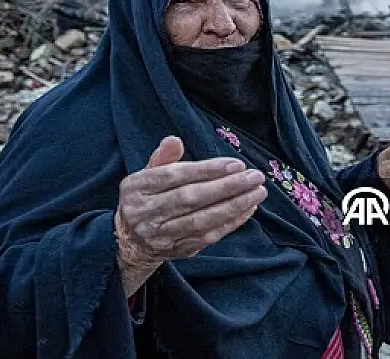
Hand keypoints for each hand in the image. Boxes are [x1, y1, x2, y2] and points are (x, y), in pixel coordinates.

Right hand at [114, 136, 266, 294]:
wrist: (132, 241)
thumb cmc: (146, 198)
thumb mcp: (145, 174)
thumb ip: (162, 158)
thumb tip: (174, 140)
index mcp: (138, 188)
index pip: (175, 176)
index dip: (206, 170)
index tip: (236, 164)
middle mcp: (147, 213)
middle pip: (190, 199)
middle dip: (226, 187)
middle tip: (254, 177)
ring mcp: (163, 235)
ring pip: (202, 221)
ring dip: (234, 206)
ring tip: (258, 192)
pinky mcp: (179, 250)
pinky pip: (208, 237)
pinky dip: (231, 223)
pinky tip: (248, 209)